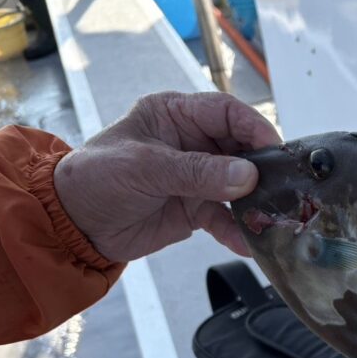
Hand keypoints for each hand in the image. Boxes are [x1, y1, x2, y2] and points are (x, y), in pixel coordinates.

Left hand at [53, 91, 279, 261]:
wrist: (74, 225)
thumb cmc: (96, 179)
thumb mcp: (146, 168)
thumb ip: (198, 172)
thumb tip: (247, 176)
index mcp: (176, 115)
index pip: (226, 112)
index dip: (254, 128)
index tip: (275, 150)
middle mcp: (192, 142)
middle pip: (241, 149)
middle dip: (261, 170)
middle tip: (282, 189)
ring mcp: (197, 177)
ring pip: (239, 186)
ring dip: (254, 204)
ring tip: (272, 219)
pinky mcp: (196, 209)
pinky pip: (226, 218)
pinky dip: (237, 232)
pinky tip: (249, 245)